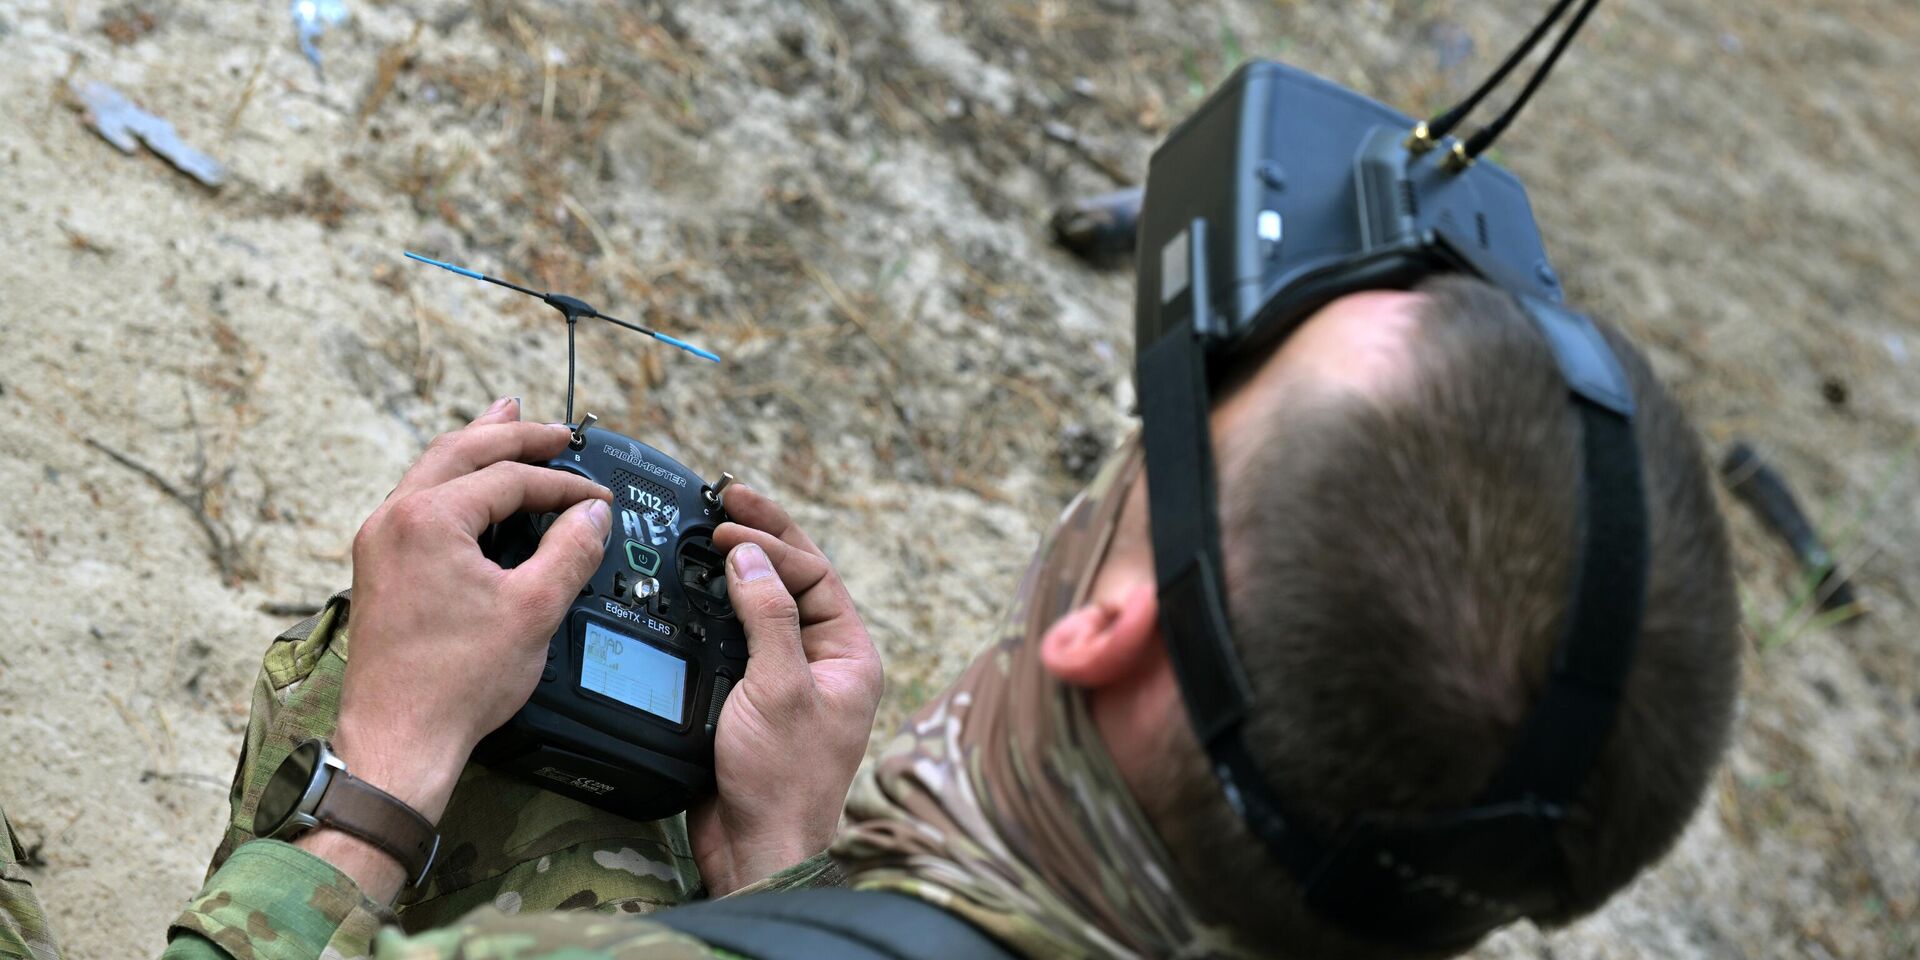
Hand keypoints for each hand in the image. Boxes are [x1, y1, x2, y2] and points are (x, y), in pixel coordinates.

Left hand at [331, 397, 612, 822]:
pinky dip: (454, 483)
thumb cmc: (455, 682)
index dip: (561, 484)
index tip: (597, 498)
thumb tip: (593, 515)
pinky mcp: (379, 567)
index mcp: (428, 519)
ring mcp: (380, 542)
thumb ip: (570, 552)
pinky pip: (419, 501)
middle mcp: (394, 519)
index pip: (508, 479)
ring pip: (433, 471)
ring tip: (505, 423)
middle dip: (512, 436)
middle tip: (556, 431)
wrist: (398, 738)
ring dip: (477, 449)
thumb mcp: (534, 610)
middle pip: (461, 452)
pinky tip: (472, 489)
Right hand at [689, 485, 883, 894]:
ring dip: (738, 569)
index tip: (728, 523)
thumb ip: (768, 617)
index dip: (774, 542)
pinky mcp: (755, 698)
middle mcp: (826, 662)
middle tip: (725, 497)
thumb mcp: (779, 687)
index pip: (816, 574)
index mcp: (851, 655)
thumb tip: (752, 554)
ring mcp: (790, 679)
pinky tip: (693, 590)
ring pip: (764, 607)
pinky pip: (738, 639)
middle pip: (795, 581)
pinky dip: (717, 610)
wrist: (757, 850)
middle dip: (762, 538)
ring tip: (709, 529)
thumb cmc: (784, 781)